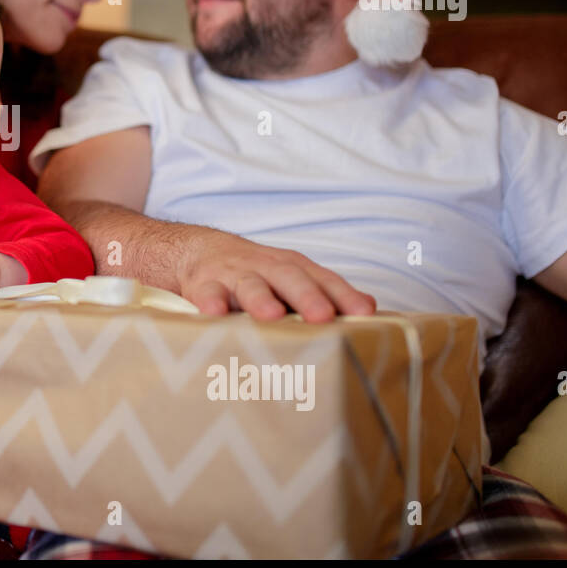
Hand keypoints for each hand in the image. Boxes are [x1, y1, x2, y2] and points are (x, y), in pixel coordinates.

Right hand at [177, 229, 375, 322]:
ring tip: (271, 315)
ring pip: (250, 285)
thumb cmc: (254, 275)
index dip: (343, 296)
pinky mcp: (202, 285)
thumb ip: (326, 293)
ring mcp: (234, 275)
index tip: (364, 314)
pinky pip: (207, 293)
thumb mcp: (289, 279)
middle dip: (307, 296)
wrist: (196, 251)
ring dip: (261, 299)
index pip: (324, 280)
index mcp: (293, 268)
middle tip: (322, 316)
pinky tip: (213, 314)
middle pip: (290, 279)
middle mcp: (267, 268)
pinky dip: (210, 303)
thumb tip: (370, 308)